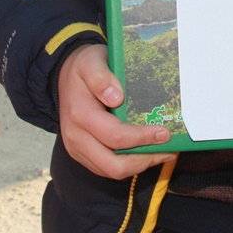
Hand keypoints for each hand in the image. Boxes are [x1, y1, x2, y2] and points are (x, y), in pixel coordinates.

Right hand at [57, 43, 176, 178]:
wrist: (63, 76)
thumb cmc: (83, 68)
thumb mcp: (91, 61)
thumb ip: (100, 77)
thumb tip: (115, 97)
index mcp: (81, 115)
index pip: (115, 136)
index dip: (142, 139)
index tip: (164, 133)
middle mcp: (76, 137)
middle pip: (113, 165)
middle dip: (144, 160)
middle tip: (168, 149)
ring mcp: (78, 148)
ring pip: (111, 171)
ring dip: (140, 165)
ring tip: (163, 152)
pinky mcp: (83, 154)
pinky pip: (107, 168)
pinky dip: (129, 164)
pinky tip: (147, 153)